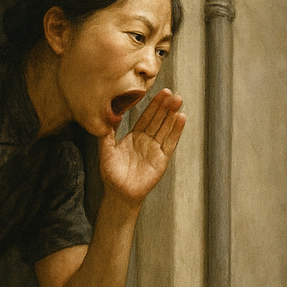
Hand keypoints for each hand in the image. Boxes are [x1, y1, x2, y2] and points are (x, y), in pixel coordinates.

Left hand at [99, 89, 185, 206]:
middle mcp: (146, 141)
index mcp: (134, 137)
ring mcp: (155, 150)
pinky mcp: (161, 160)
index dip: (153, 105)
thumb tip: (109, 114)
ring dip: (172, 115)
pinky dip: (176, 131)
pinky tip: (181, 119)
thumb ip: (107, 133)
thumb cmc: (111, 174)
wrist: (119, 194)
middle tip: (172, 93)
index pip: (146, 117)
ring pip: (165, 129)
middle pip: (158, 120)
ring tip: (178, 101)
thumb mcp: (106, 149)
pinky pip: (170, 143)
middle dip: (165, 107)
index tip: (160, 93)